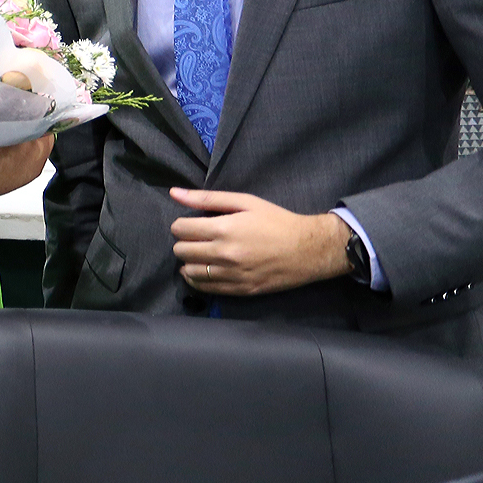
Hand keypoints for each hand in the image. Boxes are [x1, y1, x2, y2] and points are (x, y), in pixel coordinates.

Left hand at [169, 188, 350, 295]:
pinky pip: (205, 288)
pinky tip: (205, 270)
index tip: (190, 224)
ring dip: (189, 262)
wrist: (308, 249)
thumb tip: (174, 193)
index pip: (180, 229)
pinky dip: (198, 279)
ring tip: (201, 255)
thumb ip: (206, 198)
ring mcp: (232, 275)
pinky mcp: (240, 290)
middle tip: (197, 239)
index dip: (181, 225)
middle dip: (184, 242)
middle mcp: (224, 254)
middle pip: (181, 251)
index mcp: (224, 229)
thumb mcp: (245, 202)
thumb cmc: (276, 221)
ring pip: (189, 272)